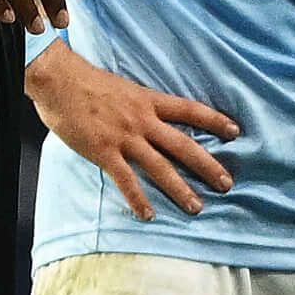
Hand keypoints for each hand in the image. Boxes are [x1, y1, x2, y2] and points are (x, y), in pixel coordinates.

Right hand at [27, 42, 239, 219]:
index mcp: (149, 101)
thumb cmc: (86, 83)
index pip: (190, 110)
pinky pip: (126, 180)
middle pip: (184, 145)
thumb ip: (140, 105)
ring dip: (180, 189)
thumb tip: (151, 119)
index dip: (215, 120)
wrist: (58, 80)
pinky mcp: (105, 152)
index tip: (236, 131)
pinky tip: (149, 214)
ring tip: (197, 207)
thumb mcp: (124, 88)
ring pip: (160, 167)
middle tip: (227, 183)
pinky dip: (138, 199)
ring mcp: (125, 137)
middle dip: (208, 165)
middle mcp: (143, 120)